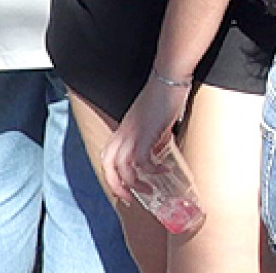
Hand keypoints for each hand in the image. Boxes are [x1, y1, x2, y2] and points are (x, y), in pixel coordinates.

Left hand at [105, 71, 188, 193]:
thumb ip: (154, 137)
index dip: (112, 177)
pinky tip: (164, 170)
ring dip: (135, 183)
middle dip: (117, 186)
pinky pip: (142, 161)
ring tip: (149, 189)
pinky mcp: (146, 133)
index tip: (125, 190)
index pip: (107, 158)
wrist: (168, 77)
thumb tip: (160, 149)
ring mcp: (133, 133)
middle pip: (108, 166)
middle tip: (130, 198)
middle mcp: (123, 134)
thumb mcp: (154, 121)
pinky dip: (152, 170)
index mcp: (122, 131)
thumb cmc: (163, 95)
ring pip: (122, 167)